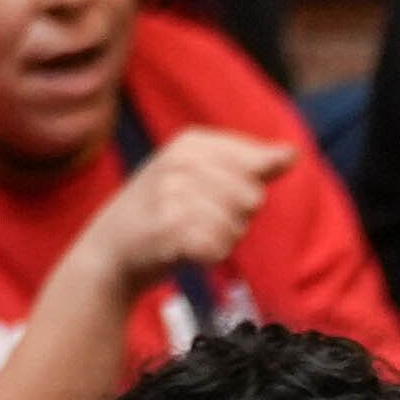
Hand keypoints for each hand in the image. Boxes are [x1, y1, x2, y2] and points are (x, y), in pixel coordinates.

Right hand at [84, 124, 287, 287]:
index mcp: (191, 142)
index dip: (242, 191)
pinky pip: (221, 247)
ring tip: (186, 235)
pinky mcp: (170, 229)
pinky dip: (209, 257)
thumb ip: (250, 164)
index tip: (208, 195)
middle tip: (194, 220)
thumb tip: (291, 153)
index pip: (256, 164)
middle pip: (253, 197)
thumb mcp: (200, 177)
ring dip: (220, 240)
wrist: (108, 253)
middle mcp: (181, 161)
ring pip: (238, 225)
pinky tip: (184, 252)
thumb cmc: (162, 214)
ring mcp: (173, 194)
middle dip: (234, 218)